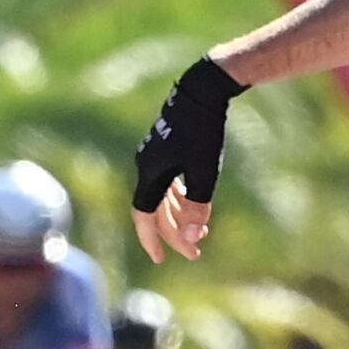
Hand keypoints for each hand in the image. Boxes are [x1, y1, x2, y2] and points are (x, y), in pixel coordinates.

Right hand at [133, 55, 245, 262]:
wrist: (201, 90)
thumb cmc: (203, 131)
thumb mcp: (204, 172)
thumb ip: (196, 207)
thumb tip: (190, 238)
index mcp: (150, 172)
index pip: (144, 215)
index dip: (152, 239)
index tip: (163, 259)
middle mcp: (146, 165)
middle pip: (155, 209)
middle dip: (173, 233)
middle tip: (195, 252)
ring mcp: (154, 155)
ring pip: (162, 196)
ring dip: (178, 217)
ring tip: (200, 233)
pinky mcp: (165, 147)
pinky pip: (168, 182)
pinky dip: (180, 198)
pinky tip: (194, 206)